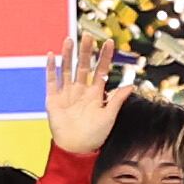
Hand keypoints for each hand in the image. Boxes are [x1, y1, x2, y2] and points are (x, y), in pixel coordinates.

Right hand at [43, 28, 127, 155]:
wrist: (75, 149)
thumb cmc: (95, 136)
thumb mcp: (108, 117)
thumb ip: (117, 100)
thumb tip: (132, 85)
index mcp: (95, 94)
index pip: (101, 70)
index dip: (105, 57)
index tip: (109, 42)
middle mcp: (81, 91)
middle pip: (84, 66)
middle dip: (86, 51)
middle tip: (88, 35)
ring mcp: (67, 94)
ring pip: (68, 70)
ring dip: (68, 55)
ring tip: (69, 40)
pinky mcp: (54, 100)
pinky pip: (52, 81)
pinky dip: (51, 68)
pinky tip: (52, 55)